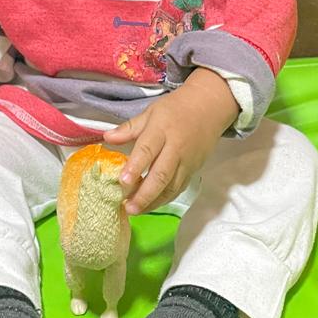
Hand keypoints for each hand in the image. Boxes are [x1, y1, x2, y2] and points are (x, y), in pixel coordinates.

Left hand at [102, 68, 239, 214]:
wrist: (210, 107)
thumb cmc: (176, 108)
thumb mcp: (151, 112)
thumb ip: (129, 128)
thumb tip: (106, 138)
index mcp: (161, 130)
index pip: (147, 150)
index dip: (135, 167)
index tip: (122, 182)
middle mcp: (175, 148)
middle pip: (161, 174)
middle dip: (144, 194)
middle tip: (128, 207)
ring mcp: (187, 161)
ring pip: (171, 186)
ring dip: (153, 201)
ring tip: (136, 210)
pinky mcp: (194, 170)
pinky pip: (179, 188)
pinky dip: (165, 199)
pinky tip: (151, 204)